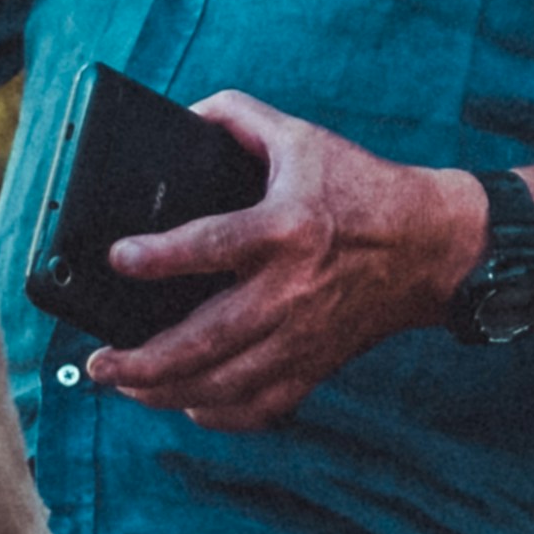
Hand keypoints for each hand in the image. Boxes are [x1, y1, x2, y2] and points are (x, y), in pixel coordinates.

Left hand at [83, 96, 480, 433]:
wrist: (433, 246)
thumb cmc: (363, 189)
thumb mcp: (302, 139)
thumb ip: (239, 118)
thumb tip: (185, 118)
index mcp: (286, 228)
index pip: (211, 247)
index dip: (158, 256)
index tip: (119, 258)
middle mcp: (290, 291)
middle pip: (205, 340)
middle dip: (142, 361)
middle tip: (100, 361)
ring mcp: (303, 336)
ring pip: (224, 385)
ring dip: (165, 393)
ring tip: (126, 385)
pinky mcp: (316, 365)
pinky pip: (260, 408)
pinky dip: (218, 415)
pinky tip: (187, 405)